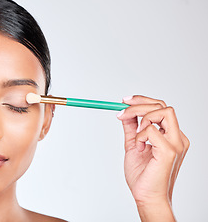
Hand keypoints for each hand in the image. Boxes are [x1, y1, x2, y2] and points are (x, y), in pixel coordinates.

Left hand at [117, 95, 188, 220]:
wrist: (147, 197)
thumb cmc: (143, 176)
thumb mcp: (134, 145)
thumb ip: (132, 128)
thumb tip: (125, 113)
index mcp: (170, 135)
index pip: (160, 108)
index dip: (142, 101)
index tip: (124, 101)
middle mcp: (176, 137)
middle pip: (162, 106)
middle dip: (139, 104)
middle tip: (121, 111)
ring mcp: (175, 143)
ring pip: (163, 112)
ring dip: (142, 118)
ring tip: (136, 137)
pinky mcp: (170, 151)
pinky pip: (153, 130)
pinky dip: (140, 136)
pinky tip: (139, 148)